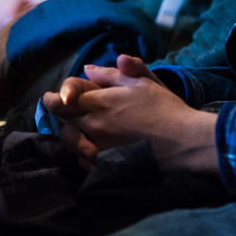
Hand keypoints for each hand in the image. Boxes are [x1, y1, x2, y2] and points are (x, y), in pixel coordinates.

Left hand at [39, 55, 217, 173]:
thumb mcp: (142, 81)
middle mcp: (92, 127)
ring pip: (68, 143)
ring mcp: (97, 149)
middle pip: (61, 122)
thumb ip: (112, 74)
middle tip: (77, 110)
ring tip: (85, 130)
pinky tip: (97, 148)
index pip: (58, 102)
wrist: (182, 140)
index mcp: (98, 103)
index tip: (60, 97)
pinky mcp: (104, 167)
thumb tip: (87, 69)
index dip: (53, 98)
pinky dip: (83, 154)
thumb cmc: (163, 107)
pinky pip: (81, 162)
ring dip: (72, 134)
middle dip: (64, 115)